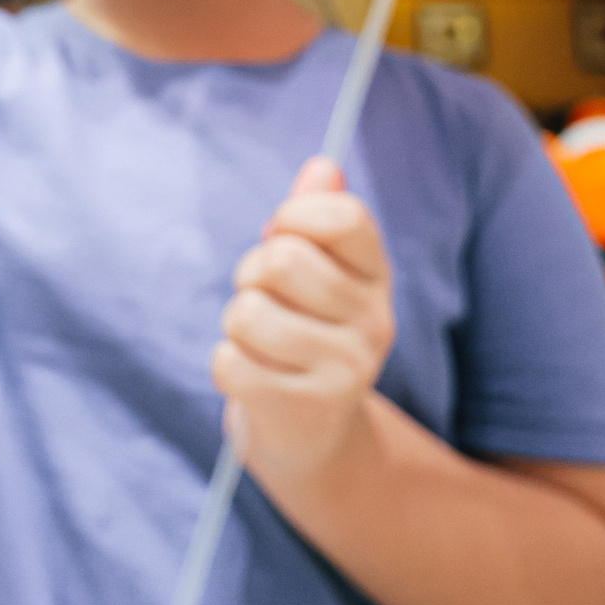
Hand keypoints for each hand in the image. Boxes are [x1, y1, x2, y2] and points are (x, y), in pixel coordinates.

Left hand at [212, 157, 396, 482]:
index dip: (294, 216)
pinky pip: (230, 363)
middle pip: (282, 260)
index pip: (344, 217)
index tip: (279, 235)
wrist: (314, 439)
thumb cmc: (303, 336)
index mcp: (376, 278)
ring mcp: (346, 371)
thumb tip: (322, 165)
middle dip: (250, 276)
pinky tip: (256, 380)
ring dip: (235, 326)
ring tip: (259, 344)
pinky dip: (228, 367)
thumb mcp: (318, 276)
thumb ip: (316, 219)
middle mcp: (374, 322)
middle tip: (264, 302)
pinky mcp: (306, 411)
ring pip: (247, 313)